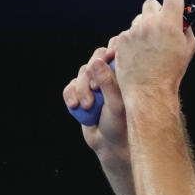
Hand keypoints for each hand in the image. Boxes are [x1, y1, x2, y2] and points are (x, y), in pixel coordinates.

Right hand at [62, 46, 128, 161]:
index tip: (108, 59)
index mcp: (125, 72)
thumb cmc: (121, 124)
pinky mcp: (81, 93)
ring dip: (81, 88)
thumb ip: (108, 82)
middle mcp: (110, 74)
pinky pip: (70, 86)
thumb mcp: (117, 104)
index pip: (116, 49)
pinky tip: (75, 105)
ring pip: (82, 72)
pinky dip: (70, 94)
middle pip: (95, 58)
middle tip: (95, 90)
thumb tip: (95, 61)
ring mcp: (95, 83)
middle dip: (91, 74)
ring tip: (87, 106)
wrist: (110, 145)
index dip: (110, 52)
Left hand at [111, 0, 194, 101]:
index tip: (174, 1)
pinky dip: (132, 41)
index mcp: (170, 23)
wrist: (149, 91)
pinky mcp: (121, 40)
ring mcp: (133, 31)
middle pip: (152, 4)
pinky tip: (138, 55)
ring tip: (148, 48)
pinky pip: (128, 33)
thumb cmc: (171, 72)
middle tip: (160, 27)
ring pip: (139, 20)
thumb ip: (186, 29)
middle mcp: (150, 23)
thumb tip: (182, 20)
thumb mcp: (188, 49)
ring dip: (144, 28)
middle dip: (156, 13)